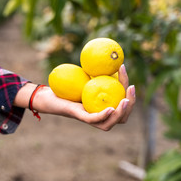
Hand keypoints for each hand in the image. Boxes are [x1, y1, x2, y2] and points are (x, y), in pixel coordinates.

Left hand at [18, 64, 135, 130]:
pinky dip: (104, 116)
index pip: (122, 106)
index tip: (131, 83)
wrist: (49, 95)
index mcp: (103, 110)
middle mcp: (99, 117)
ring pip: (111, 123)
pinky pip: (95, 120)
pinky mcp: (80, 118)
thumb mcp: (85, 79)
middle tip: (131, 89)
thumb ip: (97, 73)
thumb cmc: (67, 87)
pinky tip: (110, 108)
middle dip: (130, 105)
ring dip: (121, 113)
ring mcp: (90, 119)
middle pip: (121, 118)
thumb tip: (110, 57)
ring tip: (125, 100)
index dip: (130, 95)